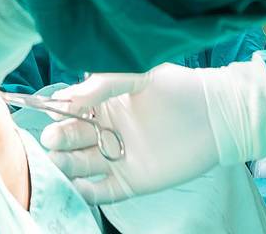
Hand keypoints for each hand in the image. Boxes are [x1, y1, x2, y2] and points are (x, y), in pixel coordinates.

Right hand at [42, 59, 265, 204]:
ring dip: (65, 165)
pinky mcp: (130, 183)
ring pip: (80, 165)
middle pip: (71, 139)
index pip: (70, 109)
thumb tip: (70, 95)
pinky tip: (74, 187)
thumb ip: (106, 81)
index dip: (57, 111)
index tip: (49, 112)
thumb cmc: (179, 88)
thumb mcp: (141, 73)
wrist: (217, 117)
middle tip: (53, 139)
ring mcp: (116, 158)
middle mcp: (105, 131)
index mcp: (103, 103)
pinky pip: (100, 191)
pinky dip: (85, 191)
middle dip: (58, 139)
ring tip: (56, 162)